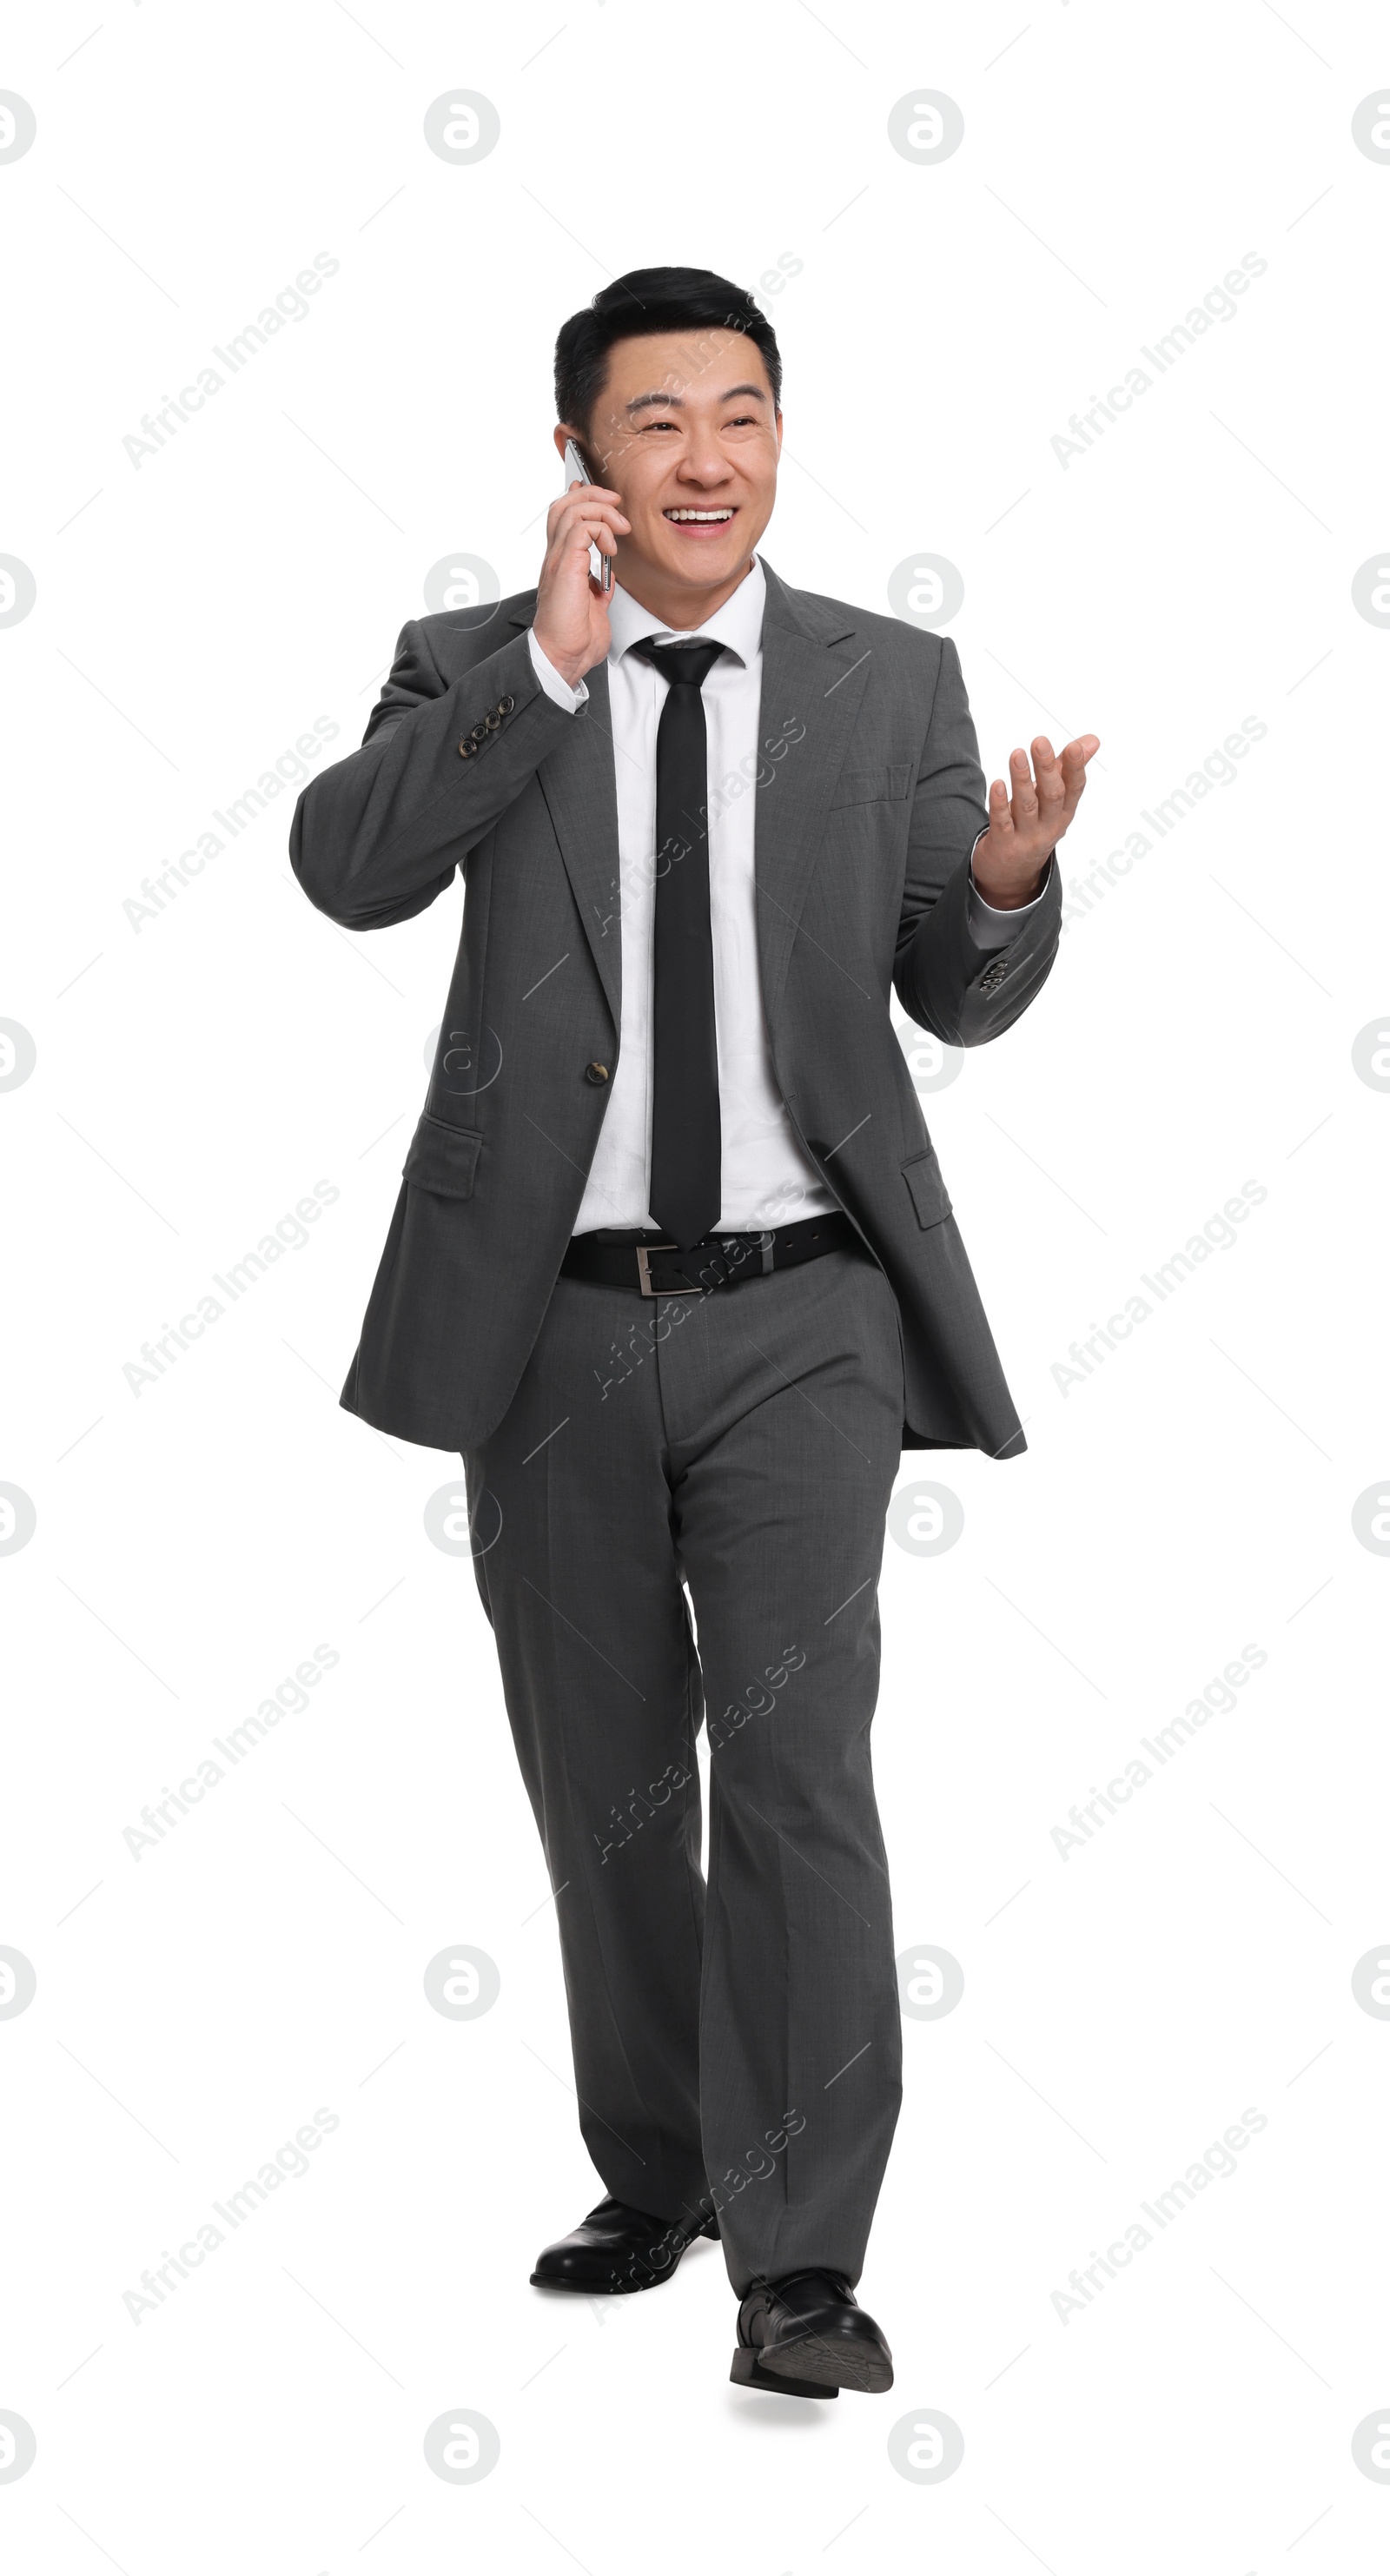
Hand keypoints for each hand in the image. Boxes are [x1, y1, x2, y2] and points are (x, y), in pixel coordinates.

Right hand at [532, 482, 630, 687]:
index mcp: (561, 564)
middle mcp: (556, 557)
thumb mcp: (594, 607)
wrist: (563, 657)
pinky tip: (611, 549)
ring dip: (601, 510)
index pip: (563, 517)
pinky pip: (581, 528)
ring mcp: (558, 560)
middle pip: (564, 504)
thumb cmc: (574, 639)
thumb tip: (607, 578)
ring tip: (619, 527)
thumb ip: (598, 588)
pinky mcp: (565, 566)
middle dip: (593, 494)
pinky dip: (601, 530)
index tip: (608, 502)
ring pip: (571, 509)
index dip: (582, 499)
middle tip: (616, 503)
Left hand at [971, 733, 1099, 907]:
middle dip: (1047, 769)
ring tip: (1017, 754)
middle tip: (1040, 742)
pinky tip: (997, 784)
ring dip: (1022, 780)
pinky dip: (1000, 803)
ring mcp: (1027, 837)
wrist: (1012, 875)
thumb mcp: (1056, 802)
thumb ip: (1069, 769)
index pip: (1074, 788)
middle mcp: (1049, 826)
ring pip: (1026, 807)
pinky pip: (1002, 823)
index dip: (1075, 768)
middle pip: (1052, 795)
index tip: (1073, 746)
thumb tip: (1092, 740)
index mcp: (1064, 812)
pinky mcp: (1004, 845)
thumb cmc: (1035, 826)